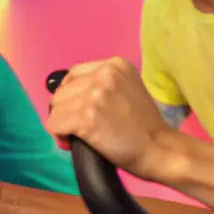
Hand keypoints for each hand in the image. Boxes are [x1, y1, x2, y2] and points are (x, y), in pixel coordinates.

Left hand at [47, 58, 171, 180]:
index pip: (74, 74)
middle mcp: (104, 73)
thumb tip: (72, 96)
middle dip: (66, 111)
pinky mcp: (87, 116)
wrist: (160, 149)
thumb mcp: (129, 90)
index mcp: (116, 64)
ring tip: (78, 136)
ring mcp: (95, 94)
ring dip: (61, 124)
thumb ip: (104, 85)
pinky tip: (71, 143)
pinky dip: (58, 136)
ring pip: (55, 108)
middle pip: (62, 91)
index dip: (73, 96)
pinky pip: (54, 124)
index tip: (82, 112)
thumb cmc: (146, 126)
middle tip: (81, 128)